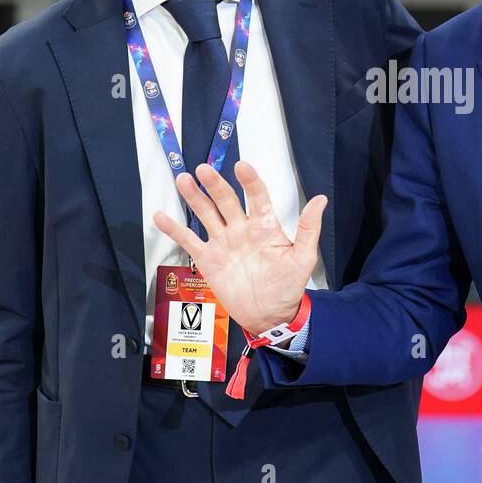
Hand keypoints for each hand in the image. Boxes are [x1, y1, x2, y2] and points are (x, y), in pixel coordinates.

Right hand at [153, 161, 325, 332]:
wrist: (269, 315)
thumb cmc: (288, 286)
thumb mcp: (303, 258)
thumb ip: (309, 229)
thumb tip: (321, 199)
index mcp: (265, 225)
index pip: (257, 196)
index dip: (250, 181)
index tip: (242, 167)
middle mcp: (241, 228)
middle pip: (226, 200)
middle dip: (216, 185)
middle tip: (204, 170)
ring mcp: (223, 242)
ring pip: (206, 213)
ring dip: (194, 197)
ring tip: (184, 180)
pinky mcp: (208, 259)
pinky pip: (188, 240)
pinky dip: (174, 229)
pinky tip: (161, 216)